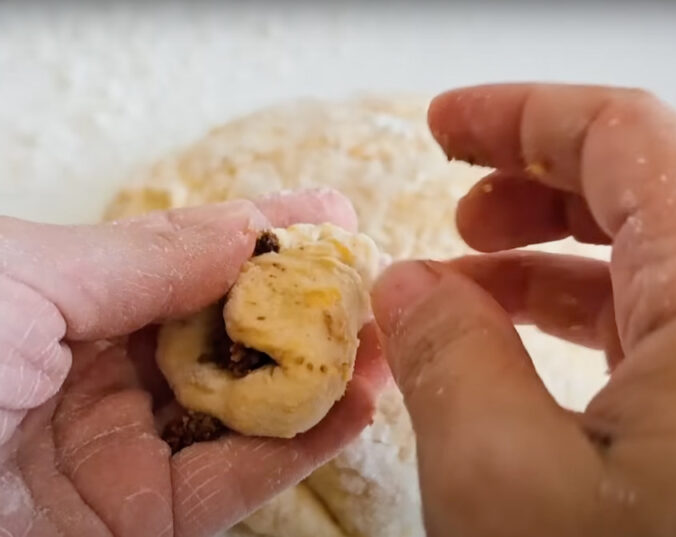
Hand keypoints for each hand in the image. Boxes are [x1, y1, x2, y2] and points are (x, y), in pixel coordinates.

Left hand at [0, 189, 386, 536]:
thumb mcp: (21, 279)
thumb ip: (142, 258)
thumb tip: (245, 228)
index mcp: (63, 300)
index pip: (185, 260)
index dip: (261, 233)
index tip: (331, 215)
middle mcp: (97, 372)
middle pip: (224, 334)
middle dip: (301, 308)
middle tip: (371, 285)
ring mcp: (120, 450)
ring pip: (239, 409)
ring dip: (316, 379)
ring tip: (382, 347)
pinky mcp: (137, 523)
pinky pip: (230, 483)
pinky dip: (296, 448)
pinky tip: (348, 410)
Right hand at [372, 84, 675, 536]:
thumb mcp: (508, 491)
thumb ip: (450, 359)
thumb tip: (408, 289)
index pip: (628, 140)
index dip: (523, 113)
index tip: (446, 121)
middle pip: (648, 186)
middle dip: (533, 174)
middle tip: (450, 189)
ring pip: (655, 256)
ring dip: (551, 247)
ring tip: (464, 269)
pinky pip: (665, 323)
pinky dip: (581, 311)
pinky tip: (514, 337)